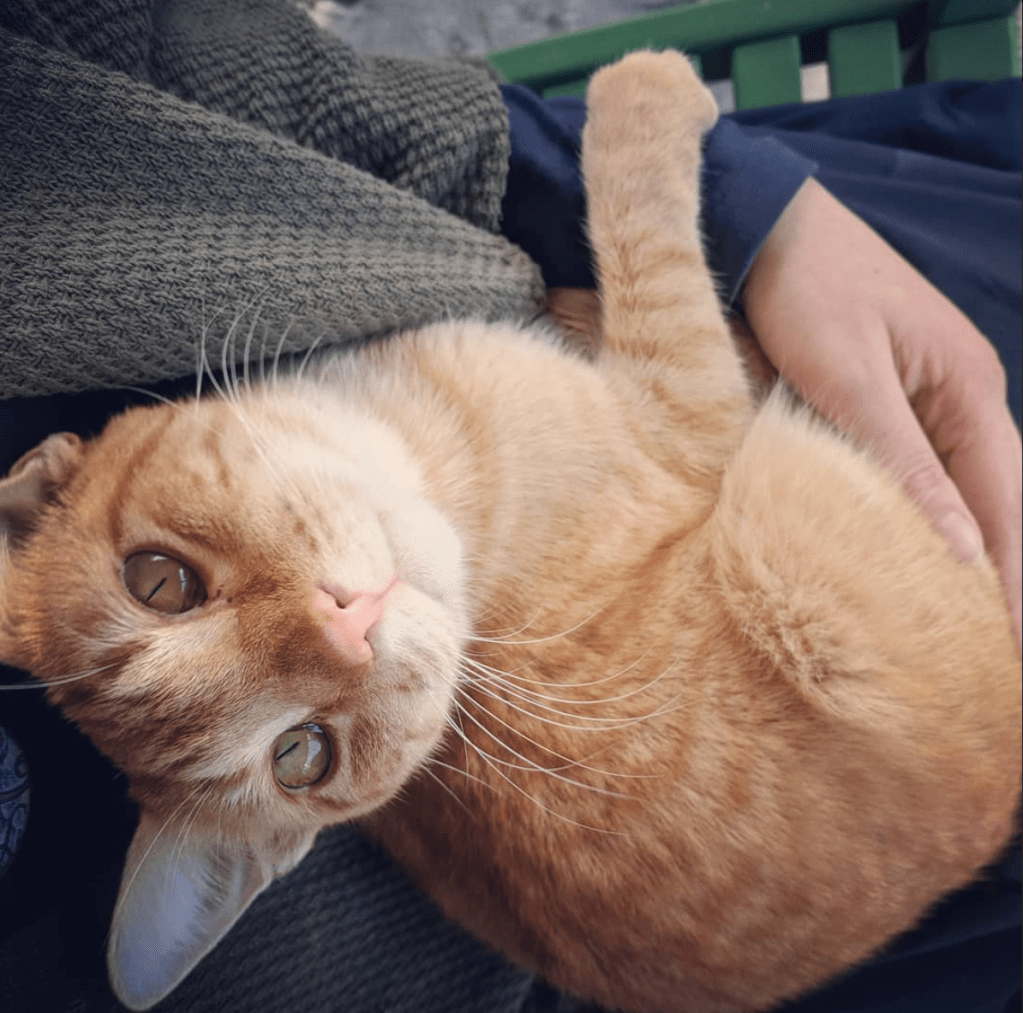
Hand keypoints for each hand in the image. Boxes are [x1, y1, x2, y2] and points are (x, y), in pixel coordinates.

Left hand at [741, 177, 1021, 647]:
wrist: (769, 227)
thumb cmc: (808, 292)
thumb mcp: (850, 381)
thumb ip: (906, 464)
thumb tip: (964, 550)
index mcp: (968, 389)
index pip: (1007, 500)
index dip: (1015, 574)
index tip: (1015, 643)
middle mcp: (965, 394)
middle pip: (1001, 498)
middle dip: (1006, 570)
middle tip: (1001, 650)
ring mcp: (934, 393)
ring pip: (968, 486)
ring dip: (975, 547)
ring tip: (971, 619)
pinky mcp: (897, 394)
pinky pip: (931, 466)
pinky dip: (935, 512)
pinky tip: (924, 551)